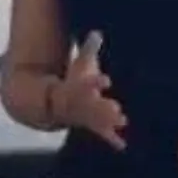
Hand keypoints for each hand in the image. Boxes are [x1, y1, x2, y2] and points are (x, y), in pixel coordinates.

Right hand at [52, 31, 126, 148]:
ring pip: (96, 120)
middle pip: (90, 106)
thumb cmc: (72, 80)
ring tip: (123, 120)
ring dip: (109, 121)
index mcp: (77, 86)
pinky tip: (122, 146)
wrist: (54, 104)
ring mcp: (85, 116)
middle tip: (116, 108)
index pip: (86, 84)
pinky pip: (101, 134)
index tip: (108, 81)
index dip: (96, 83)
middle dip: (102, 107)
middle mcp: (80, 103)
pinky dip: (112, 140)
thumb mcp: (79, 65)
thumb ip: (88, 50)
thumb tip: (97, 32)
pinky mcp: (92, 125)